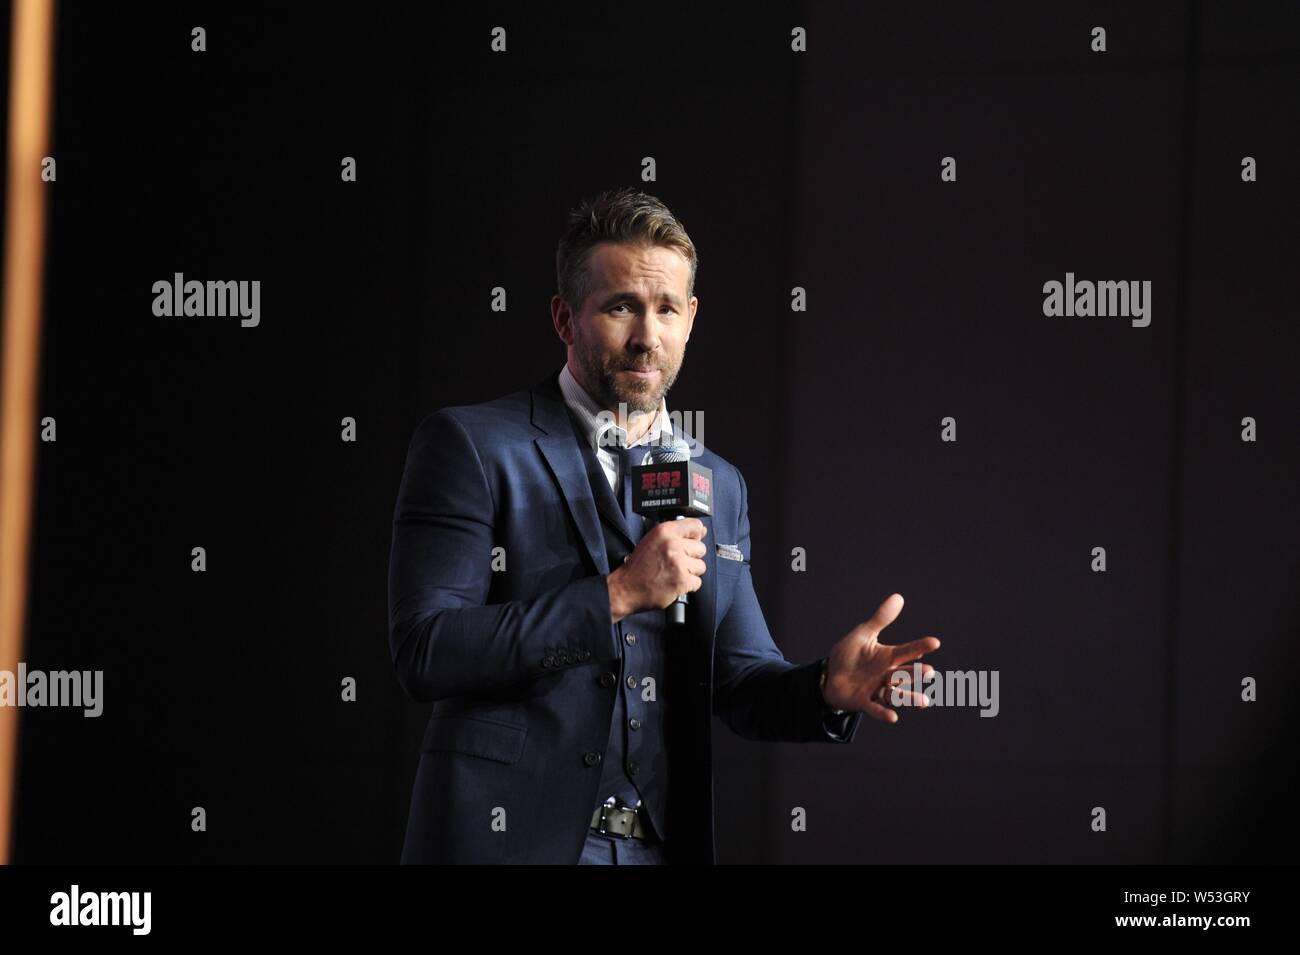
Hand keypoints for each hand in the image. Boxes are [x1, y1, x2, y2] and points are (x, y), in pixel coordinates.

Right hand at [606, 518, 707, 622]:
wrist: (626, 588)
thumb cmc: (638, 566)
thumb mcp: (652, 540)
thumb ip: (675, 534)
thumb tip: (700, 531)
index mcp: (664, 532)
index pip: (695, 526)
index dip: (696, 534)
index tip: (695, 540)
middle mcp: (672, 545)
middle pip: (700, 548)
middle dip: (691, 557)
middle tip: (676, 562)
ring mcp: (678, 563)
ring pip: (701, 566)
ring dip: (690, 572)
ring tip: (675, 573)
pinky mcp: (682, 581)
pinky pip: (697, 582)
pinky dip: (688, 585)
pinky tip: (675, 583)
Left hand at [822, 593, 940, 722]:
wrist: (829, 675)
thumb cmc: (850, 655)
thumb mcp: (863, 634)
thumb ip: (881, 618)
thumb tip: (899, 597)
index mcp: (888, 657)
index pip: (907, 651)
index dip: (920, 646)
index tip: (934, 642)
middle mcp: (886, 675)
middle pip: (903, 674)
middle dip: (915, 673)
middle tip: (929, 671)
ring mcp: (876, 689)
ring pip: (896, 694)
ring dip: (909, 698)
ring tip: (924, 701)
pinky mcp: (863, 701)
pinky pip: (875, 708)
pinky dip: (883, 712)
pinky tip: (893, 717)